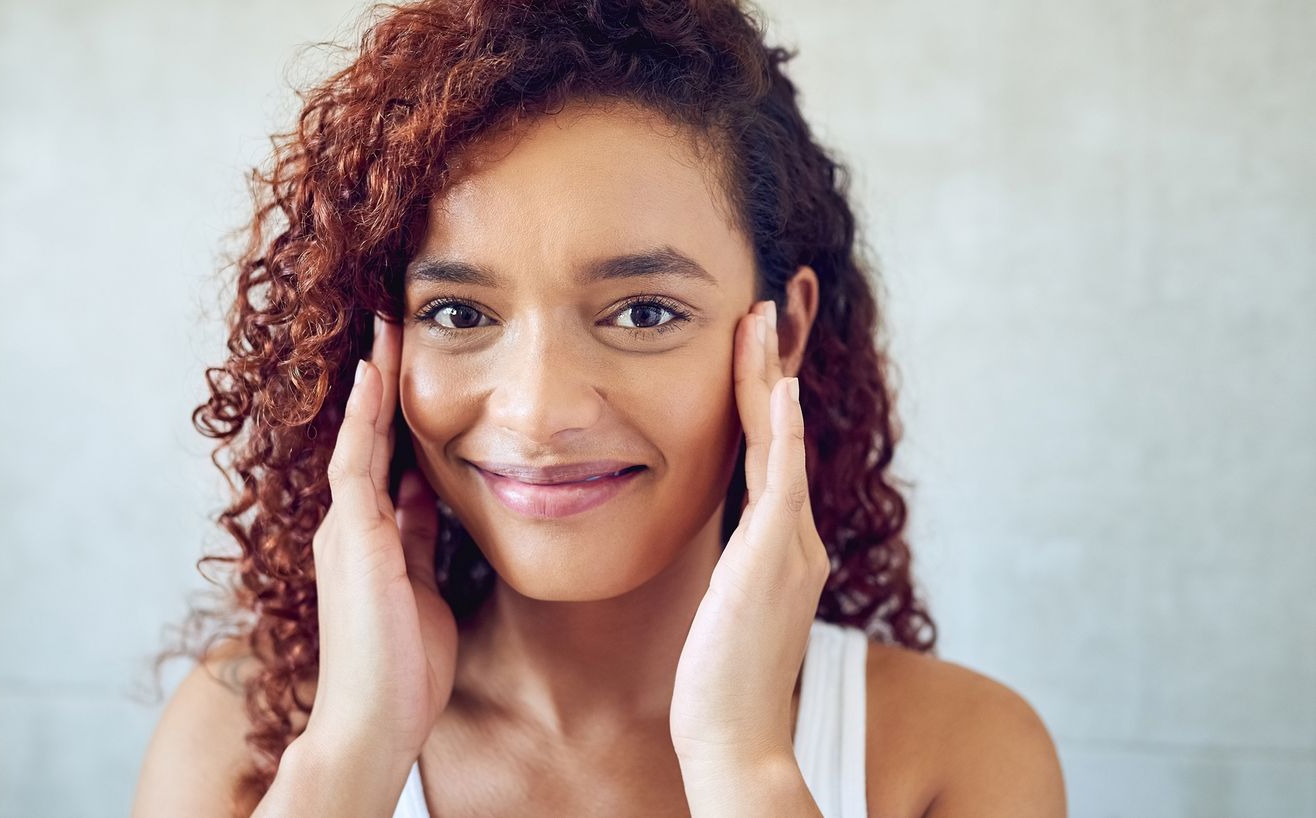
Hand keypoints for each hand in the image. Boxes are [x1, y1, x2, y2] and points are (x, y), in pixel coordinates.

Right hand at [304, 314, 457, 764]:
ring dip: (373, 381)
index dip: (396, 413)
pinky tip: (378, 372)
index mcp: (371, 539)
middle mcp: (351, 526)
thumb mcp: (424, 590)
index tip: (410, 369)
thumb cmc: (404, 670)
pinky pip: (356, 459)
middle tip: (392, 324)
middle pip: (366, 436)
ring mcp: (347, 528)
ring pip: (357, 436)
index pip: (385, 459)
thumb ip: (422, 543)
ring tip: (385, 326)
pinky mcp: (353, 537)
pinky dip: (366, 415)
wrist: (373, 721)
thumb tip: (430, 497)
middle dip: (380, 382)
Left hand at [669, 299, 829, 764]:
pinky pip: (782, 479)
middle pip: (785, 433)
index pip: (774, 454)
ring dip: (771, 374)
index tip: (755, 348)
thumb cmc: (720, 686)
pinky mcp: (773, 558)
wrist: (735, 739)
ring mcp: (790, 546)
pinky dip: (784, 429)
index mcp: (783, 548)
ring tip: (761, 317)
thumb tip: (721, 557)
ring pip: (783, 441)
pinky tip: (779, 385)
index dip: (765, 396)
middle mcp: (796, 538)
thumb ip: (732, 573)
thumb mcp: (725, 611)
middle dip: (774, 366)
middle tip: (765, 307)